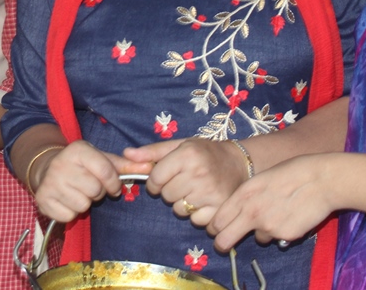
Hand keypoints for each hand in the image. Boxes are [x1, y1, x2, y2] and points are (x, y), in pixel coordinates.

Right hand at [32, 140, 151, 222]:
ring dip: (85, 202)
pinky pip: (69, 216)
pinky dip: (71, 212)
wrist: (46, 168)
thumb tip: (151, 166)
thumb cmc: (81, 165)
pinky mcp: (43, 199)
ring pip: (82, 204)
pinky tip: (67, 200)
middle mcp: (61, 163)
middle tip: (89, 187)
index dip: (113, 183)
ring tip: (78, 192)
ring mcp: (50, 182)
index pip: (106, 172)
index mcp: (78, 150)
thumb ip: (126, 165)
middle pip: (95, 190)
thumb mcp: (101, 159)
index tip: (112, 186)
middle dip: (97, 192)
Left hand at [124, 138, 249, 226]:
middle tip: (184, 181)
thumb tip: (126, 154)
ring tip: (195, 190)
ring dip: (183, 203)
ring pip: (179, 210)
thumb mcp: (180, 145)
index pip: (155, 178)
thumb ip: (153, 151)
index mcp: (187, 155)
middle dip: (170, 191)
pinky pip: (195, 221)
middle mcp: (198, 173)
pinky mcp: (219, 209)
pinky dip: (197, 214)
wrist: (239, 163)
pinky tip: (205, 201)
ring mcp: (210, 193)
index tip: (164, 178)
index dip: (155, 181)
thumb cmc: (205, 152)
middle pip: (166, 196)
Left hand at [208, 153, 336, 251]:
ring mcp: (269, 227)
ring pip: (258, 238)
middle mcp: (252, 213)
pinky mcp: (286, 236)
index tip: (216, 229)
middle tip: (223, 244)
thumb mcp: (260, 179)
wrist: (320, 180)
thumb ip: (246, 196)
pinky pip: (278, 238)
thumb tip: (237, 210)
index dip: (214, 227)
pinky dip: (281, 232)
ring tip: (278, 214)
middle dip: (222, 243)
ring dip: (263, 232)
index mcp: (243, 195)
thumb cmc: (291, 172)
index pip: (217, 220)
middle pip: (225, 239)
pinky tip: (291, 216)